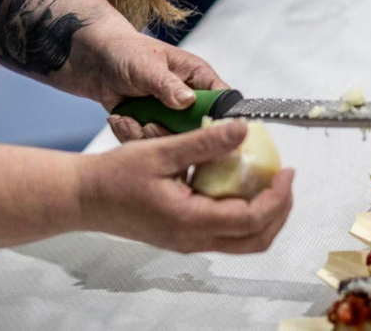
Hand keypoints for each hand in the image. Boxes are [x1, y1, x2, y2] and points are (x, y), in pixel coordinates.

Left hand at [67, 23, 227, 141]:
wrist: (97, 62)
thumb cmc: (126, 52)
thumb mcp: (146, 66)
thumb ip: (167, 84)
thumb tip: (188, 100)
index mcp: (199, 77)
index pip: (222, 102)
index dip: (218, 120)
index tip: (199, 133)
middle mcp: (190, 100)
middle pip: (198, 131)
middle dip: (171, 133)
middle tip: (149, 125)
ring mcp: (171, 116)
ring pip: (173, 142)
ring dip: (148, 135)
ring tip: (128, 118)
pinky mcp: (153, 128)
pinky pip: (150, 145)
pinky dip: (132, 136)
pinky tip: (120, 119)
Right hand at [79, 120, 295, 253]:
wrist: (83, 198)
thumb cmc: (114, 176)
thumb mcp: (161, 151)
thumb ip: (204, 141)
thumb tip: (243, 129)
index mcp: (190, 221)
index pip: (251, 219)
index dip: (277, 197)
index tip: (287, 171)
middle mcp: (192, 239)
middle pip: (256, 240)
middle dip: (280, 211)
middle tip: (286, 179)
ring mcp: (188, 241)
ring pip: (243, 241)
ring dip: (264, 215)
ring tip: (269, 181)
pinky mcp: (182, 236)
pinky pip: (224, 233)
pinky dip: (242, 214)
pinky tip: (237, 183)